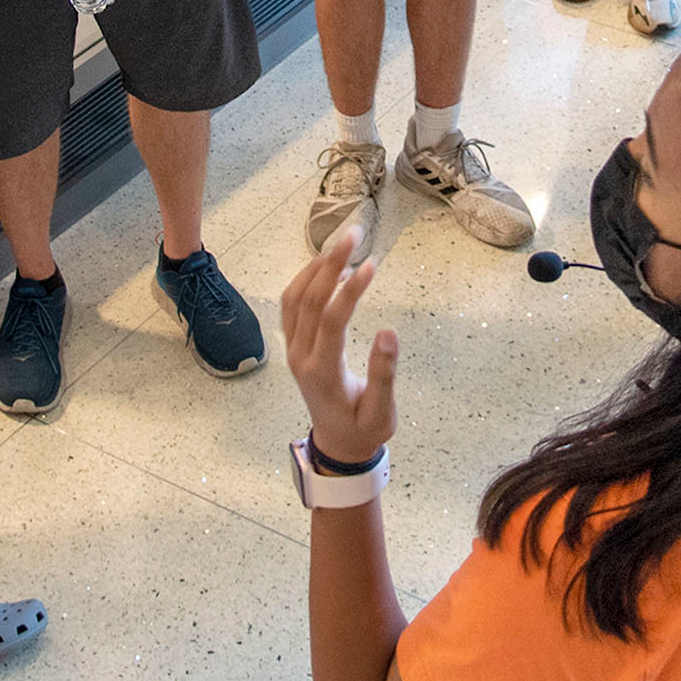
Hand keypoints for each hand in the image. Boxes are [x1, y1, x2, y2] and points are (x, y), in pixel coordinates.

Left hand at [280, 231, 398, 465]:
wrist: (337, 446)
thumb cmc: (363, 429)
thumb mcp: (381, 412)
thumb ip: (384, 374)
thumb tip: (389, 332)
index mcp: (322, 373)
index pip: (332, 321)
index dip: (349, 290)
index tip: (371, 265)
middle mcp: (301, 357)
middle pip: (308, 300)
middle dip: (330, 264)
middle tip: (354, 234)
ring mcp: (293, 350)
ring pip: (294, 299)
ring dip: (315, 268)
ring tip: (341, 244)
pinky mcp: (294, 346)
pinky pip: (291, 306)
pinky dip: (305, 280)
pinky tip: (325, 265)